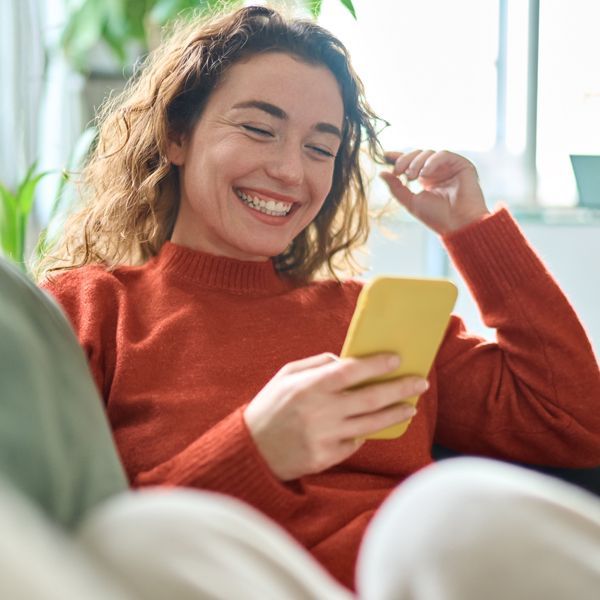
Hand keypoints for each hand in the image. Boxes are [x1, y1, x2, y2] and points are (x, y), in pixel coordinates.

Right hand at [243, 353, 427, 480]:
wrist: (251, 450)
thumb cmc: (269, 406)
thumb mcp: (285, 376)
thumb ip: (316, 364)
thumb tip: (346, 360)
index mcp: (309, 387)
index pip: (350, 372)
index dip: (376, 365)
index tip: (397, 359)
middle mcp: (320, 412)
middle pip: (370, 398)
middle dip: (400, 388)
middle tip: (420, 382)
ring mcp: (325, 438)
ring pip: (371, 424)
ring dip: (395, 414)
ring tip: (411, 407)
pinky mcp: (326, 458)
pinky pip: (355, 443)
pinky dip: (365, 433)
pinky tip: (372, 426)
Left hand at [380, 149, 489, 234]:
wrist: (458, 225)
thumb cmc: (436, 217)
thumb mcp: (411, 202)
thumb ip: (396, 188)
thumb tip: (381, 173)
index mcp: (426, 178)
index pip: (411, 162)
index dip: (398, 157)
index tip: (384, 155)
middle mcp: (437, 171)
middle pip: (418, 154)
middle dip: (405, 160)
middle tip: (398, 172)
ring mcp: (449, 167)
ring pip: (429, 153)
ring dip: (416, 162)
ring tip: (411, 177)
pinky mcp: (461, 164)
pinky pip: (443, 154)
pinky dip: (431, 162)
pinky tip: (424, 174)